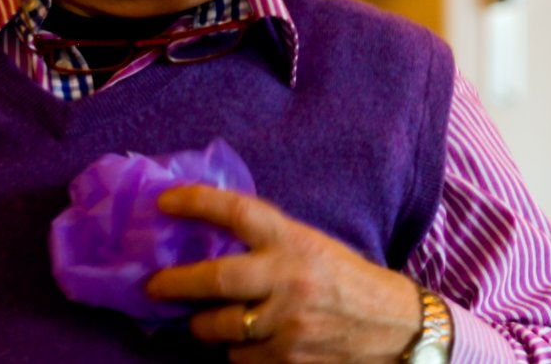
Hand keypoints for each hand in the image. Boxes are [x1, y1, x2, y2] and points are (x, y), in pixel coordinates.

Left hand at [145, 185, 420, 362]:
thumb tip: (209, 240)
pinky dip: (236, 352)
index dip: (197, 203)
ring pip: (220, 328)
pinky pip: (240, 359)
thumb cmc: (347, 281)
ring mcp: (289, 324)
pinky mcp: (290, 360)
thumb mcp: (312, 246)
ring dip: (205, 326)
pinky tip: (247, 343)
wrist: (396, 328)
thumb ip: (269, 244)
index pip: (238, 212)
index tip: (165, 203)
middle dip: (176, 283)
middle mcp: (289, 279)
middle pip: (216, 278)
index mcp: (294, 241)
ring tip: (204, 320)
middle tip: (154, 285)